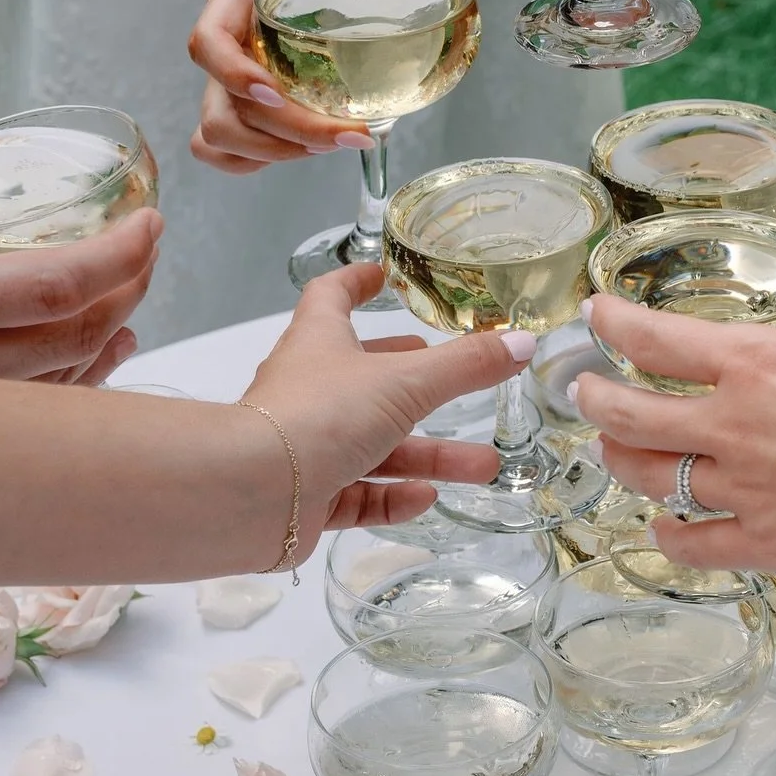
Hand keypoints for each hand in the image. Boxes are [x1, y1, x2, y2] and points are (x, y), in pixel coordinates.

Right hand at [0, 166, 160, 382]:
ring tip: (134, 290)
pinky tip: (106, 347)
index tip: (151, 223)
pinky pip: (39, 410)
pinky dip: (85, 377)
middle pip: (76, 333)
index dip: (119, 255)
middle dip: (130, 287)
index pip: (54, 284)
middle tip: (148, 249)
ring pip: (66, 380)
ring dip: (114, 331)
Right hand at [188, 0, 432, 173]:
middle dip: (290, 133)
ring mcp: (221, 75)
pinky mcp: (228, 95)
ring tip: (329, 145)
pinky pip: (216, 144)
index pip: (207, 42)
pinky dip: (248, 160)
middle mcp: (224, 42)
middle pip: (225, 110)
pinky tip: (295, 152)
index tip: (275, 89)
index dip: (233, 73)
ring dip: (272, 152)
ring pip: (217, 134)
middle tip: (350, 134)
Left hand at [237, 263, 534, 556]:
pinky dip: (392, 496)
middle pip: (369, 379)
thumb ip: (466, 366)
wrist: (252, 494)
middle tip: (459, 382)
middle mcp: (309, 390)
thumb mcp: (406, 382)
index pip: (333, 297)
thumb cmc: (321, 414)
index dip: (358, 282)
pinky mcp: (305, 499)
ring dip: (427, 454)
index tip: (383, 276)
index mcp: (319, 343)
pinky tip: (426, 499)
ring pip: (375, 446)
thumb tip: (523, 342)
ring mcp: (305, 447)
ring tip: (484, 466)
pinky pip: (356, 494)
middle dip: (419, 384)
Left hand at [575, 277, 775, 597]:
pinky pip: (692, 543)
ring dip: (618, 459)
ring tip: (607, 450)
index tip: (596, 314)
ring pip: (648, 474)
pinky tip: (662, 530)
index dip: (616, 324)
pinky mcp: (762, 546)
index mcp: (764, 363)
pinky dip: (668, 535)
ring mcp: (742, 489)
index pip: (660, 338)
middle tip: (583, 389)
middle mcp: (736, 423)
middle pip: (631, 411)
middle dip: (596, 397)